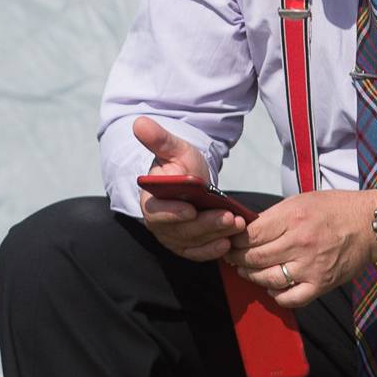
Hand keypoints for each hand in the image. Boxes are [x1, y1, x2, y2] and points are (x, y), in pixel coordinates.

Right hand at [133, 116, 243, 264]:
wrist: (192, 182)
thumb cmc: (181, 166)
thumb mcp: (174, 149)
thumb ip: (158, 139)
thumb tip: (139, 123)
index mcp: (150, 200)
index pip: (157, 212)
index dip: (173, 213)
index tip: (191, 210)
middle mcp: (159, 224)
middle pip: (180, 231)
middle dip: (206, 225)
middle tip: (230, 217)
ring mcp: (173, 238)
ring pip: (193, 242)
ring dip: (216, 235)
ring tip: (237, 224)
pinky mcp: (188, 246)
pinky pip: (199, 253)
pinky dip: (213, 250)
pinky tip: (228, 242)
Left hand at [229, 189, 376, 307]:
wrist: (370, 225)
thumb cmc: (335, 209)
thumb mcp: (301, 201)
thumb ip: (274, 217)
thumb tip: (247, 229)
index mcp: (292, 219)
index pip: (251, 235)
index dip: (235, 241)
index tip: (230, 242)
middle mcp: (299, 244)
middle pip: (255, 258)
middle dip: (237, 259)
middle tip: (232, 258)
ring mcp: (310, 266)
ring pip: (268, 279)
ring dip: (252, 277)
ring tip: (247, 271)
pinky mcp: (321, 283)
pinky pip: (291, 298)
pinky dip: (277, 296)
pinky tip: (273, 288)